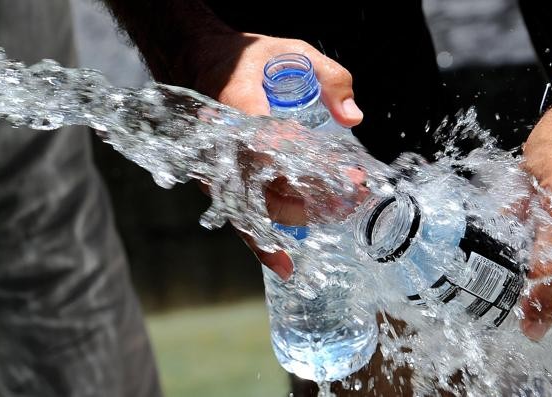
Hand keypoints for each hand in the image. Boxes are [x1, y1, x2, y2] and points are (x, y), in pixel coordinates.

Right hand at [182, 32, 363, 278]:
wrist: (197, 62)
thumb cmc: (248, 58)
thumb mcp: (293, 50)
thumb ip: (330, 77)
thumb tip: (353, 117)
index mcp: (239, 106)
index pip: (276, 147)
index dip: (314, 169)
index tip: (350, 178)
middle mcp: (223, 143)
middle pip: (268, 186)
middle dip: (314, 202)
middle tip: (354, 200)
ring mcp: (217, 167)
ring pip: (255, 207)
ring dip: (299, 219)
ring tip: (338, 217)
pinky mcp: (218, 181)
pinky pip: (241, 216)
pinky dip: (262, 244)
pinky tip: (285, 266)